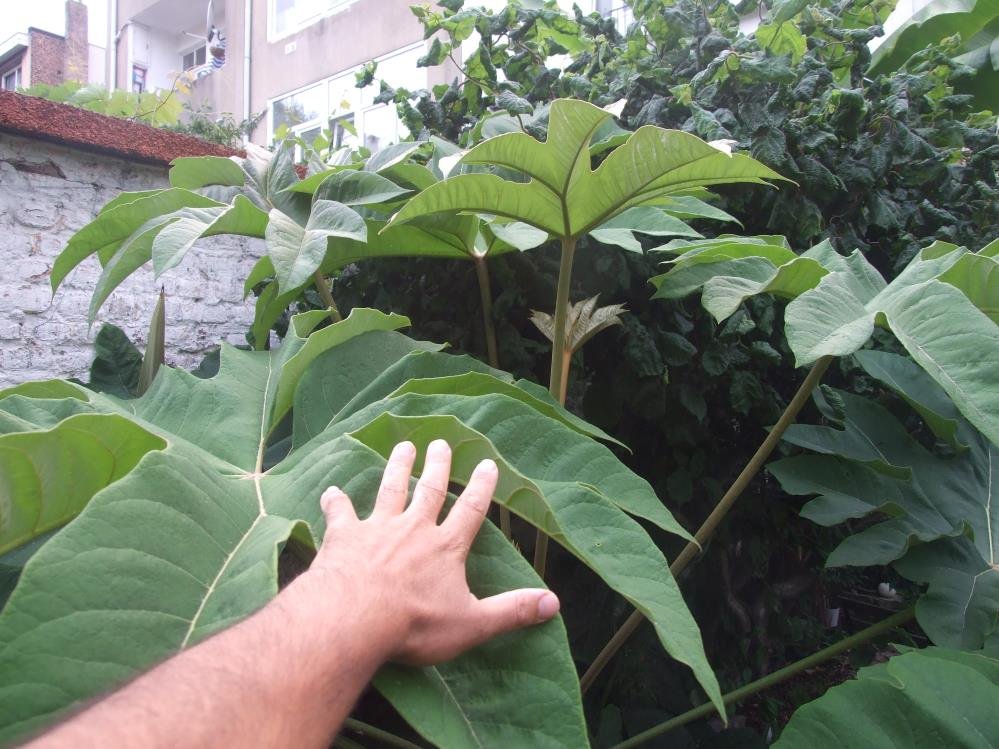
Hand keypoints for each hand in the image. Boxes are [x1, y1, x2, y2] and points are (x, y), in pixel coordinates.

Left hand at [296, 439, 559, 665]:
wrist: (354, 619)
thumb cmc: (415, 624)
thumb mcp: (473, 624)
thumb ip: (512, 611)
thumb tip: (555, 603)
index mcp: (445, 547)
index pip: (469, 510)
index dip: (480, 487)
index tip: (487, 463)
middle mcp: (413, 529)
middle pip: (428, 490)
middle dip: (436, 466)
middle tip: (439, 443)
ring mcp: (377, 529)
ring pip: (389, 490)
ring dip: (397, 468)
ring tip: (402, 447)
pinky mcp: (343, 537)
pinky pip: (340, 514)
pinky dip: (335, 502)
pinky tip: (331, 492)